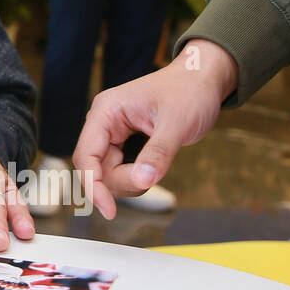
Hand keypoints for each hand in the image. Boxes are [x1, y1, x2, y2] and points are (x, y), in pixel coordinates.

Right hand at [74, 39, 237, 218]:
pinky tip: (153, 169)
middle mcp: (104, 123)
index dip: (93, 186)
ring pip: (109, 172)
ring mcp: (114, 133)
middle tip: (152, 178)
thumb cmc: (189, 92)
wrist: (203, 79)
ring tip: (158, 168)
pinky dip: (137, 176)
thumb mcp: (177, 124)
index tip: (109, 210)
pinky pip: (122, 168)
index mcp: (106, 112)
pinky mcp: (126, 142)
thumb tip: (143, 180)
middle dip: (122, 182)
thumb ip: (158, 154)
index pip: (86, 156)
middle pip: (97, 169)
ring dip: (131, 181)